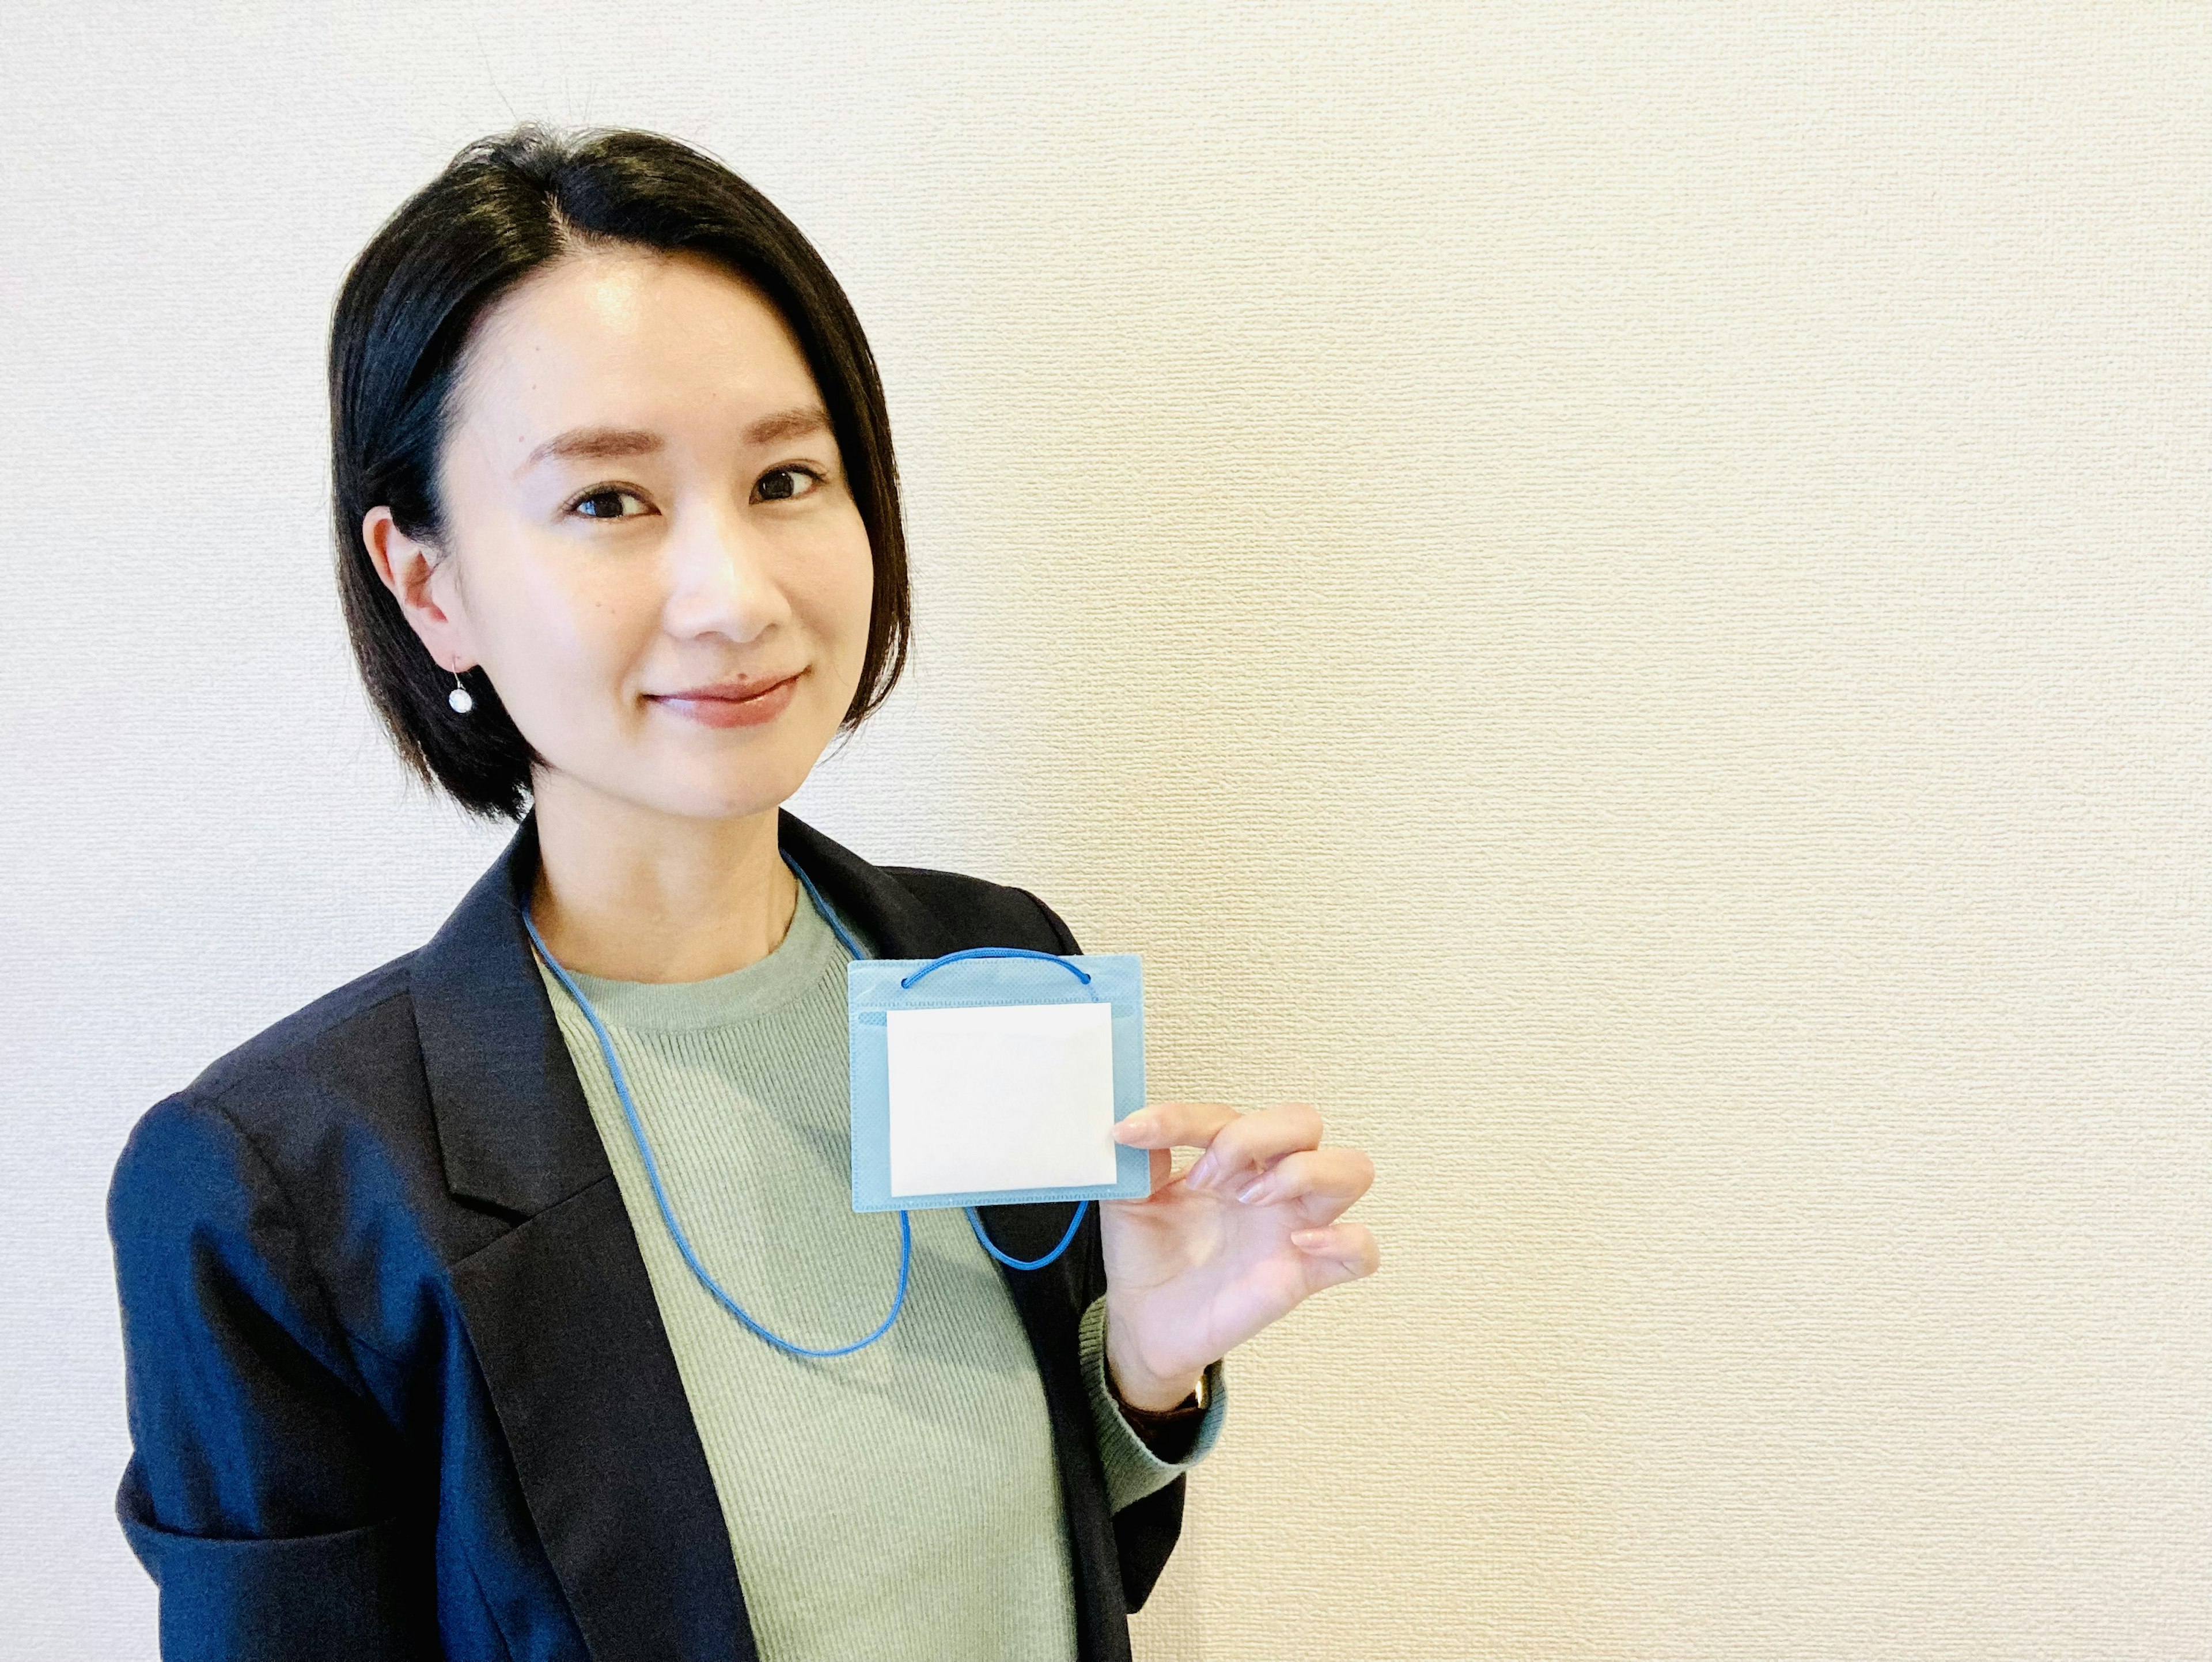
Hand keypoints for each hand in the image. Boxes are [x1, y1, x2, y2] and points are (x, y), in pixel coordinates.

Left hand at [1099, 1100, 1378, 1409]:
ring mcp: (1294, 1225)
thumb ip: (1137, 1161)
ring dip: (1303, 1172)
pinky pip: (1362, 1252)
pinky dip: (1345, 1240)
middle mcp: (1270, 1182)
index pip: (1227, 1115)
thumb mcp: (1126, 1200)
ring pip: (1352, 1169)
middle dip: (1254, 1137)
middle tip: (1205, 1179)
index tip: (1135, 1133)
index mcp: (1231, 1158)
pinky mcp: (1305, 1273)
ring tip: (1249, 1200)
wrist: (1144, 1321)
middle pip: (1304, 1121)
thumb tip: (1138, 1133)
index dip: (1182, 1117)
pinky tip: (1299, 1243)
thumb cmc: (1146, 1255)